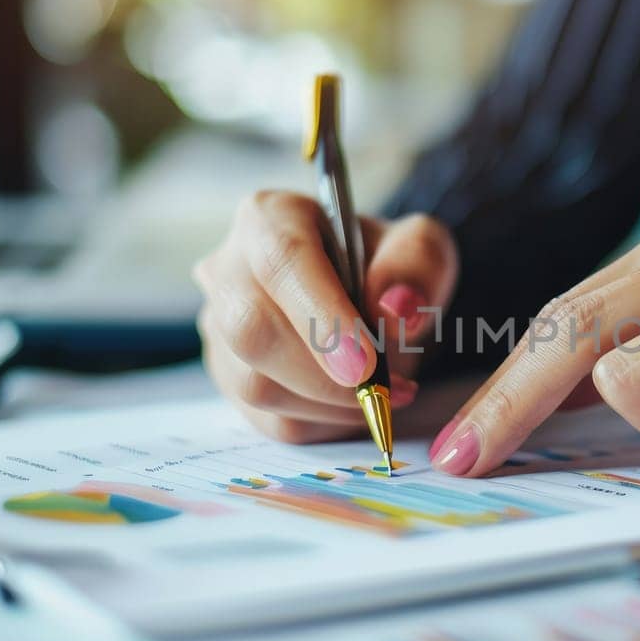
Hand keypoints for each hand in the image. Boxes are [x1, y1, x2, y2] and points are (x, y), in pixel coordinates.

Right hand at [194, 190, 457, 442]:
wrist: (369, 296)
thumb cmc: (386, 264)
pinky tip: (357, 405)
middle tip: (383, 389)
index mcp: (269, 218)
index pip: (281, 261)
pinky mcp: (230, 378)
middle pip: (251, 329)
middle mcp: (227, 269)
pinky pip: (268, 418)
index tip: (365, 363)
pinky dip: (322, 422)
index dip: (321, 315)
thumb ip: (416, 265)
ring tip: (384, 393)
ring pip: (254, 383)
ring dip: (328, 403)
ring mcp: (219, 328)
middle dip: (322, 373)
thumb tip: (395, 309)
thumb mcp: (420, 246)